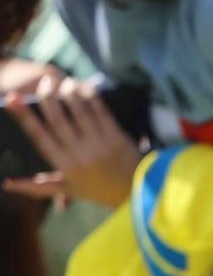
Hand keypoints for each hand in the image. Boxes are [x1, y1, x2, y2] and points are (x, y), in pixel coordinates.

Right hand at [2, 72, 140, 207]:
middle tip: (44, 82)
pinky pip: (100, 110)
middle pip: (57, 118)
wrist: (137, 194)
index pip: (39, 136)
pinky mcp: (118, 137)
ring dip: (69, 91)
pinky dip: (90, 96)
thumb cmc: (98, 190)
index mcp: (65, 165)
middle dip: (47, 96)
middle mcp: (81, 154)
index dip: (24, 116)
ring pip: (79, 110)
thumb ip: (37, 186)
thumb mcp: (67, 188)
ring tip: (63, 81)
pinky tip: (82, 86)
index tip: (11, 98)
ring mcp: (100, 144)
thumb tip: (6, 184)